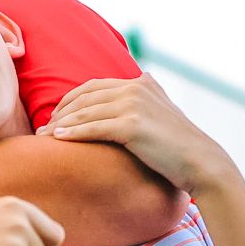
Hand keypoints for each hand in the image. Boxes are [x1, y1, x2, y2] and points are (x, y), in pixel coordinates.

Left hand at [40, 74, 237, 197]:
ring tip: (43, 136)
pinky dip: (72, 133)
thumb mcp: (162, 113)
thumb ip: (145, 100)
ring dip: (61, 124)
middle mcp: (136, 88)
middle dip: (61, 112)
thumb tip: (136, 87)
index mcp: (141, 83)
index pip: (94, 86)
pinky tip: (57, 139)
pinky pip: (93, 128)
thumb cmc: (178, 146)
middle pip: (86, 97)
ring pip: (86, 112)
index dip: (70, 101)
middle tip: (43, 128)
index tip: (55, 116)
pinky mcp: (132, 125)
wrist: (201, 162)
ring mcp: (134, 105)